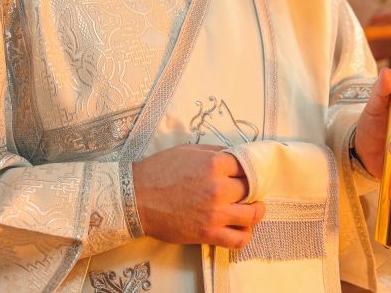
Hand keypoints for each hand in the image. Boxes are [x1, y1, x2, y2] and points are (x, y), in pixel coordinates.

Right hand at [132, 145, 266, 248]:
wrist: (135, 198)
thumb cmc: (158, 172)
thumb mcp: (187, 151)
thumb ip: (214, 152)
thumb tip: (234, 157)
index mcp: (214, 164)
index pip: (247, 165)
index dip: (249, 168)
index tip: (248, 172)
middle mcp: (218, 188)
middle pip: (252, 188)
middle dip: (252, 188)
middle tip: (248, 189)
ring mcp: (215, 213)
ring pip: (252, 215)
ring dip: (255, 211)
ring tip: (251, 208)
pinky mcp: (208, 233)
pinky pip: (239, 239)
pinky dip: (245, 235)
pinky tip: (242, 228)